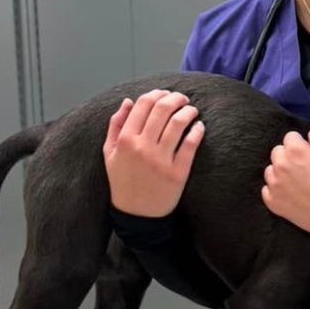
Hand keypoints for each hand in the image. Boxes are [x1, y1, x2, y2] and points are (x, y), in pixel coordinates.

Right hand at [103, 89, 203, 216]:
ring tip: (192, 110)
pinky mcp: (178, 172)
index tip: (165, 93)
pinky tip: (199, 126)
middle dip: (175, 98)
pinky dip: (197, 130)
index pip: (143, 105)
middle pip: (162, 110)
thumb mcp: (110, 153)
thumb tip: (128, 101)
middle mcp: (143, 147)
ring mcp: (161, 160)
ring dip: (188, 111)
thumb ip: (116, 125)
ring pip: (178, 123)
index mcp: (125, 140)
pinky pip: (190, 144)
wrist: (137, 215)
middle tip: (182, 98)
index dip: (157, 94)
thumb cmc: (122, 181)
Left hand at [262, 130, 309, 233]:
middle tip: (304, 168)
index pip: (290, 137)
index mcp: (296, 151)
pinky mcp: (273, 202)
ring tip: (297, 182)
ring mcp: (275, 185)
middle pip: (277, 152)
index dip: (302, 144)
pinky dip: (276, 190)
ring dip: (281, 172)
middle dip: (289, 156)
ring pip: (270, 170)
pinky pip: (267, 189)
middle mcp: (281, 166)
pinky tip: (291, 194)